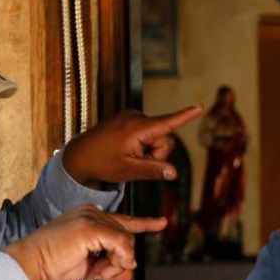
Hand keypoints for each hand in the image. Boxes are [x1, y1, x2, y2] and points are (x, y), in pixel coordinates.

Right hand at [4, 205, 165, 279]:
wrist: (31, 264)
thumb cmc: (52, 264)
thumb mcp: (88, 267)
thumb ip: (110, 267)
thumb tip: (129, 273)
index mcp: (89, 217)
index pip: (122, 220)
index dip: (143, 223)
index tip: (160, 223)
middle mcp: (92, 212)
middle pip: (126, 236)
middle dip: (119, 260)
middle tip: (103, 271)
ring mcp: (91, 217)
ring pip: (126, 241)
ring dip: (117, 263)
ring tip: (99, 270)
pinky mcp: (91, 227)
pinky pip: (121, 244)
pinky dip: (118, 260)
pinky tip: (104, 266)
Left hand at [61, 106, 203, 186]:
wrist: (80, 156)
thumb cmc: (102, 163)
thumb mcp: (129, 171)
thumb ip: (154, 171)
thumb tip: (175, 173)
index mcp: (137, 128)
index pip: (167, 122)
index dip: (186, 116)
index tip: (200, 107)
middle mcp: (136, 117)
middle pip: (164, 137)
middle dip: (157, 153)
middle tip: (135, 162)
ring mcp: (132, 117)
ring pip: (156, 136)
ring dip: (148, 150)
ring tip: (128, 156)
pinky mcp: (129, 119)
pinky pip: (146, 133)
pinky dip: (141, 144)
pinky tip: (126, 149)